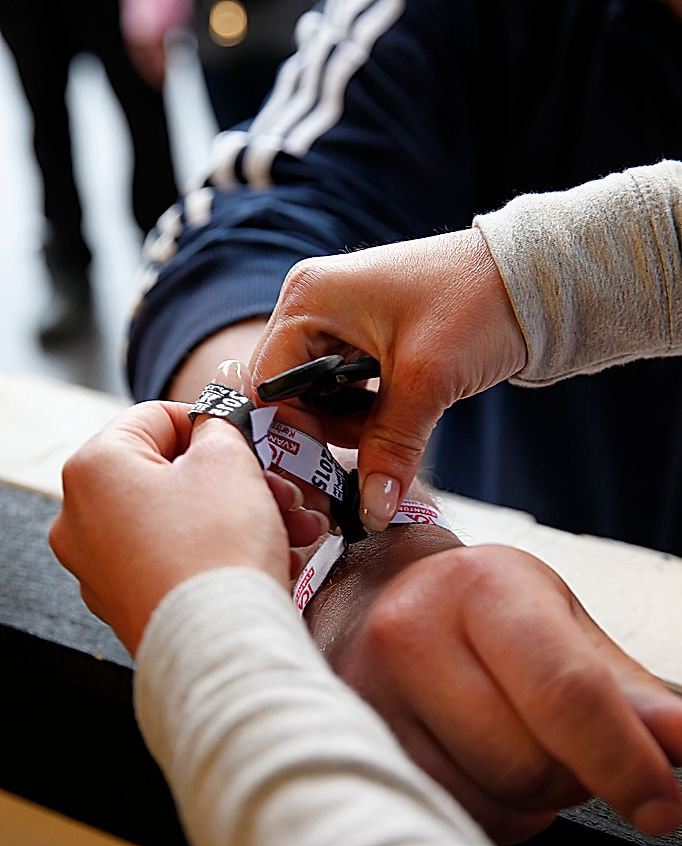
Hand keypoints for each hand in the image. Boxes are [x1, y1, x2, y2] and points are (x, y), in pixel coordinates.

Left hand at [50, 399, 324, 654]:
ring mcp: (100, 567)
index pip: (155, 417)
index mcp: (94, 468)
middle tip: (282, 490)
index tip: (247, 443)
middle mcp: (82, 518)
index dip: (211, 424)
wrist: (221, 646)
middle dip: (238, 480)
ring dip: (241, 517)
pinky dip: (220, 553)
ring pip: (180, 520)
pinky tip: (272, 559)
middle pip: (171, 474)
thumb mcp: (228, 461)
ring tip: (294, 529)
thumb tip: (215, 421)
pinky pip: (177, 560)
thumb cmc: (217, 551)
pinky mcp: (128, 603)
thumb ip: (219, 426)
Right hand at [251, 228, 527, 530]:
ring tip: (393, 427)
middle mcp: (311, 305)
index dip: (287, 434)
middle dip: (322, 433)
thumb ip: (390, 448)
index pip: (266, 385)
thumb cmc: (477, 304)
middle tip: (367, 455)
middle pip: (287, 396)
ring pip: (316, 399)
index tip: (318, 473)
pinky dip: (362, 415)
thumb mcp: (427, 381)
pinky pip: (341, 391)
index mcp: (309, 299)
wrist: (531, 281)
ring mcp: (334, 320)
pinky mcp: (359, 338)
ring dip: (347, 428)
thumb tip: (371, 511)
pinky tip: (394, 417)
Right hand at [308, 536, 681, 842]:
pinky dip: (490, 808)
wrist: (372, 598)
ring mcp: (368, 698)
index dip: (625, 760)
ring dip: (533, 798)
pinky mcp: (353, 749)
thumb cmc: (474, 605)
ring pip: (491, 804)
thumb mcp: (555, 618)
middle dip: (575, 776)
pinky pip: (453, 818)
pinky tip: (476, 759)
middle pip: (529, 764)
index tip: (663, 804)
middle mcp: (409, 636)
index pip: (565, 693)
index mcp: (479, 588)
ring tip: (516, 740)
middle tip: (571, 743)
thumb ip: (624, 688)